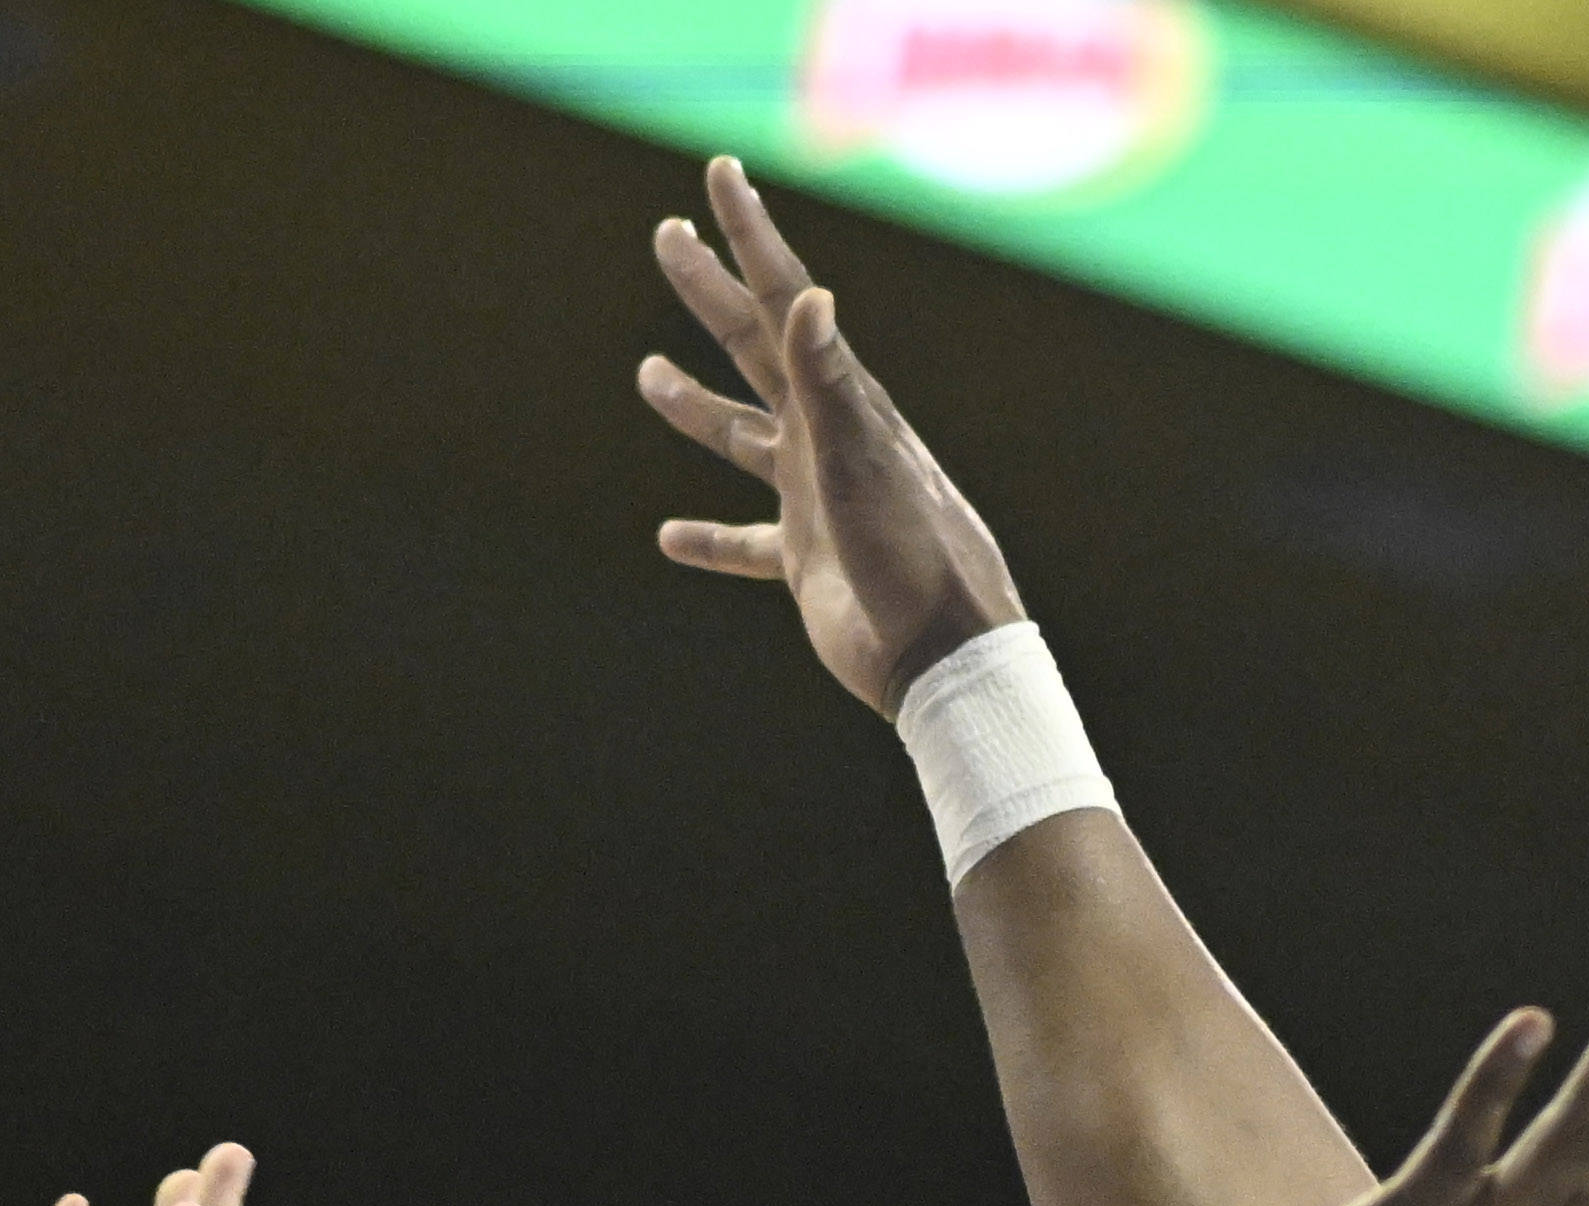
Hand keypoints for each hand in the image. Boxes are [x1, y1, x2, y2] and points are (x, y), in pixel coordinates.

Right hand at [642, 159, 1024, 711]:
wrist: (941, 648)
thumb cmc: (913, 553)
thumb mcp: (865, 460)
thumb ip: (830, 382)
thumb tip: (810, 296)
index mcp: (839, 401)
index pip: (784, 298)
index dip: (749, 234)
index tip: (718, 174)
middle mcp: (824, 438)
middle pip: (753, 348)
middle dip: (710, 291)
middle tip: (668, 237)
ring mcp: (812, 498)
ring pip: (740, 439)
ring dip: (695, 407)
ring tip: (648, 375)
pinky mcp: (804, 560)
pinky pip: (743, 543)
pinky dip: (708, 539)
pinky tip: (671, 538)